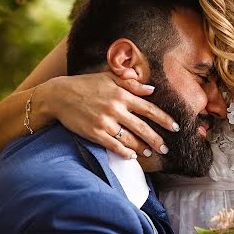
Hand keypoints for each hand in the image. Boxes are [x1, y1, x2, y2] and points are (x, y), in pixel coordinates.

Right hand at [44, 72, 178, 158]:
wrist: (58, 96)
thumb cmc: (85, 85)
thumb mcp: (108, 77)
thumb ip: (131, 82)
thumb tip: (151, 90)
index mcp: (121, 94)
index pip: (149, 109)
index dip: (164, 119)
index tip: (175, 127)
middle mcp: (115, 108)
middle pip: (142, 127)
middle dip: (157, 139)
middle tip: (166, 149)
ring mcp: (105, 122)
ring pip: (130, 139)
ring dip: (142, 148)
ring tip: (150, 153)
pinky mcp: (94, 133)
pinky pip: (114, 146)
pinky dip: (124, 152)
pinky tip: (132, 156)